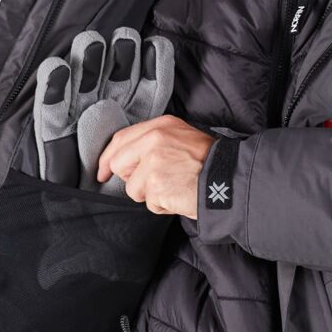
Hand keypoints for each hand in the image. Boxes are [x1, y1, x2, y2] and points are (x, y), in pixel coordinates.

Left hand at [96, 115, 214, 217]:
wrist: (230, 179)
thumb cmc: (209, 163)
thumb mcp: (182, 138)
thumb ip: (153, 142)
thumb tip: (125, 159)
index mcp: (160, 126)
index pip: (120, 140)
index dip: (107, 158)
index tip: (102, 172)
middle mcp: (154, 140)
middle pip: (118, 165)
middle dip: (132, 179)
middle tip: (154, 183)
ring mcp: (154, 162)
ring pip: (132, 188)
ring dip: (150, 195)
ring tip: (174, 187)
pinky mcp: (156, 185)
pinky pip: (149, 202)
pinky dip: (163, 205)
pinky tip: (179, 196)